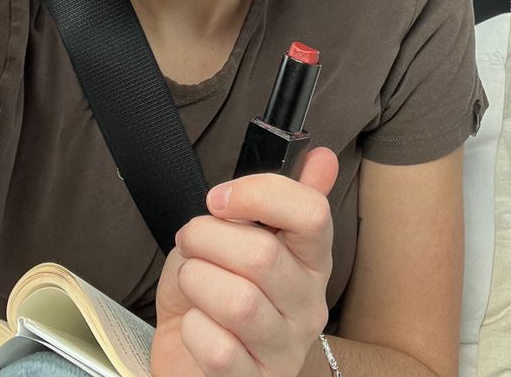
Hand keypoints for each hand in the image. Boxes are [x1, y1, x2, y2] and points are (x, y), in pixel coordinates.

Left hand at [151, 147, 338, 376]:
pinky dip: (192, 328)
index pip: (312, 214)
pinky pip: (218, 349)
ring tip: (191, 281)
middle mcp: (307, 306)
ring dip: (196, 280)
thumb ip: (277, 199)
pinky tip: (195, 324)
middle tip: (191, 241)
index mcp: (310, 261)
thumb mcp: (240, 235)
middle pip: (262, 254)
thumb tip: (322, 156)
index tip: (220, 199)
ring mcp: (284, 350)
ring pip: (239, 302)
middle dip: (207, 238)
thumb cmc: (213, 292)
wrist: (188, 361)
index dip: (258, 194)